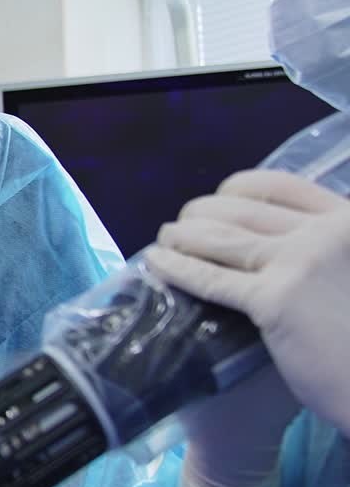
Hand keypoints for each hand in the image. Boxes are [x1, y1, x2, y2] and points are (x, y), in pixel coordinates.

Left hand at [148, 169, 349, 440]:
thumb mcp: (349, 271)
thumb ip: (324, 249)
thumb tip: (271, 237)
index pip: (277, 186)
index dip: (236, 191)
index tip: (217, 202)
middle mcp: (329, 231)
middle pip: (242, 209)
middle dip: (202, 213)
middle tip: (182, 225)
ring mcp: (302, 262)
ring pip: (221, 237)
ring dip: (182, 234)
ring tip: (165, 238)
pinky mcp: (276, 300)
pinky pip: (211, 277)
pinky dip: (176, 267)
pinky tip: (156, 262)